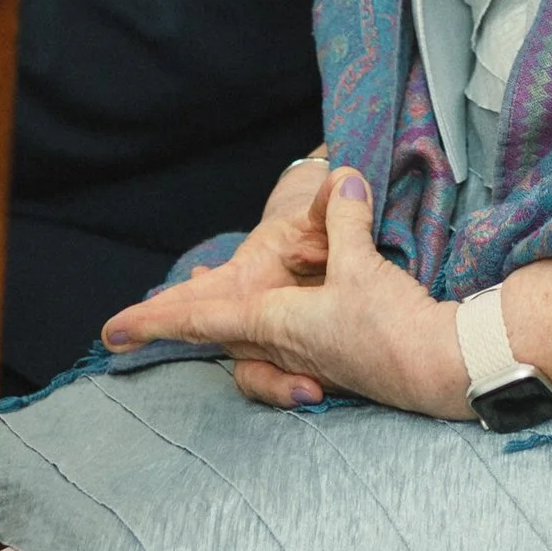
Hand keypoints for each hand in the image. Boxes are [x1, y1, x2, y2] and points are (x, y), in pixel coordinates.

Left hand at [105, 169, 465, 420]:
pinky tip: (279, 318)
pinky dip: (264, 331)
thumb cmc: (390, 325)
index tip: (112, 330)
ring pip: (248, 345)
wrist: (438, 371)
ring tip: (204, 297)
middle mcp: (282, 348)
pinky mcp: (332, 364)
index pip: (204, 320)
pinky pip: (280, 348)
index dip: (156, 320)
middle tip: (135, 322)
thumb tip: (341, 180)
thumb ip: (345, 219)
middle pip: (218, 337)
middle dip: (180, 324)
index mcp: (276, 325)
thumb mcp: (362, 263)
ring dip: (223, 325)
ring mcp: (306, 362)